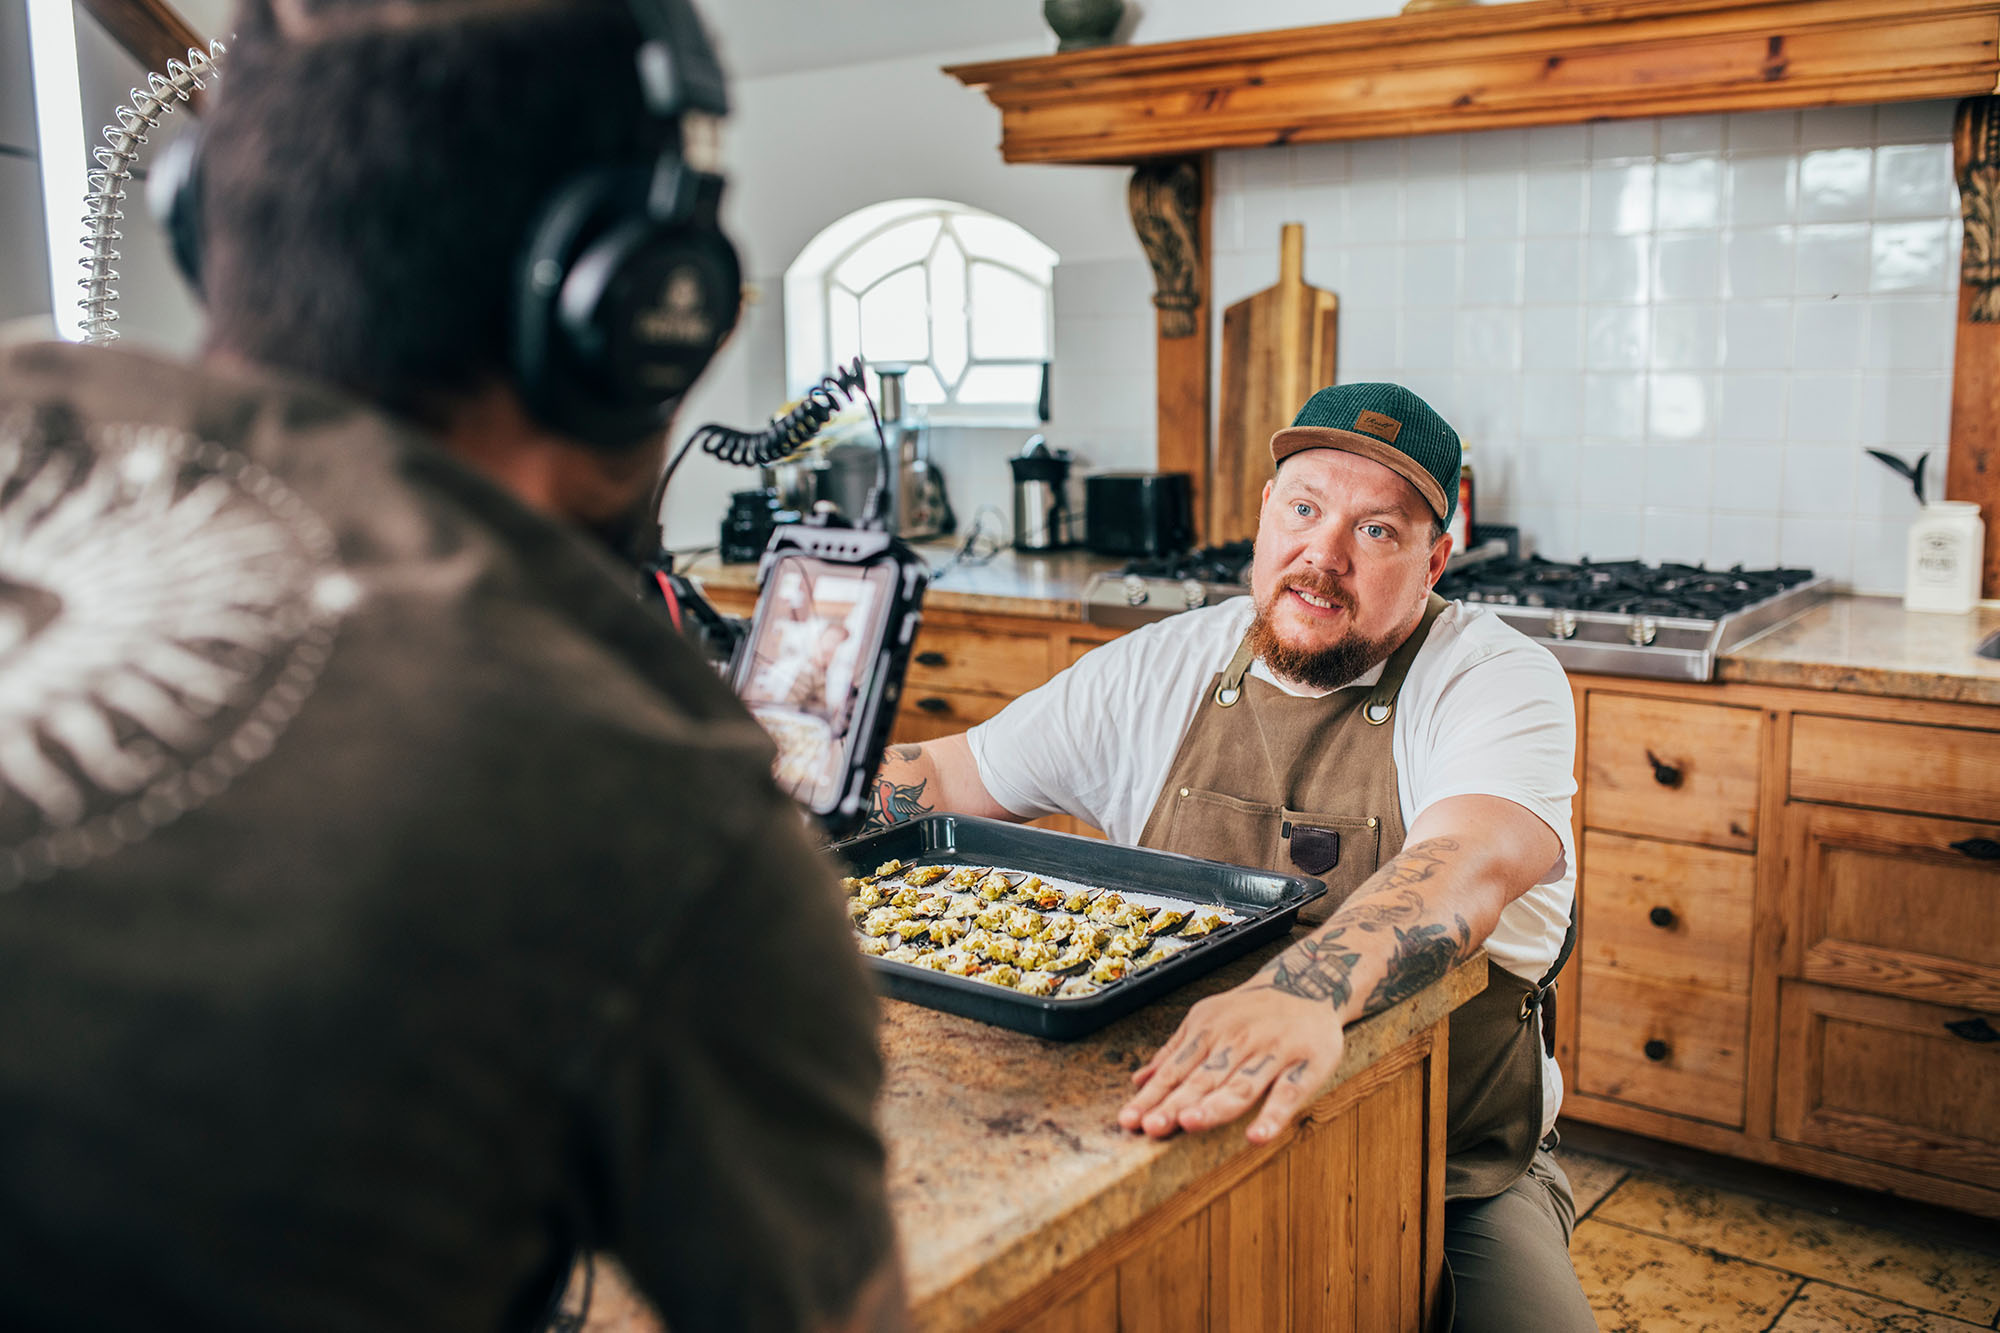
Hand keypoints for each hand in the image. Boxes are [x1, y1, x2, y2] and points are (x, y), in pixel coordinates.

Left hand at [1116, 981, 1345, 1143]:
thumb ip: (1175, 1051)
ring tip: (1190, 1124)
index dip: (1151, 1097)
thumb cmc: (1253, 1010)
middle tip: (1151, 1127)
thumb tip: (1139, 1081)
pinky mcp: (1308, 1063)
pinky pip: (1289, 1092)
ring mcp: (1273, 1050)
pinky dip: (1273, 1115)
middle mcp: (1238, 1039)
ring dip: (1215, 1105)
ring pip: (1241, 1084)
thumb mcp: (1208, 1019)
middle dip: (1174, 1104)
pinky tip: (1257, 1136)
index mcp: (1209, 1030)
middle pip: (1203, 1079)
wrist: (1312, 980)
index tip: (1128, 1120)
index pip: (1174, 1070)